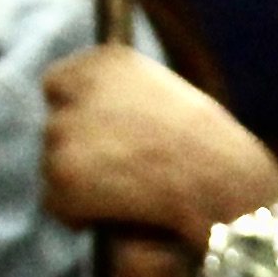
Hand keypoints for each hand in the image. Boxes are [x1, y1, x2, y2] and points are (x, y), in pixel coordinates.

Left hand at [42, 46, 277, 243]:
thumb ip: (124, 101)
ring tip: (132, 195)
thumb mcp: (167, 101)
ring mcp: (65, 129)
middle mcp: (79, 86)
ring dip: (81, 186)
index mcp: (107, 60)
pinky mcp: (62, 172)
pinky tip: (120, 213)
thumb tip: (91, 128)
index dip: (76, 115)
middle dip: (78, 153)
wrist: (224, 183)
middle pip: (53, 128)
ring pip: (53, 168)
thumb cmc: (210, 150)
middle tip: (122, 176)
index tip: (94, 139)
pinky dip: (81, 216)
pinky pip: (56, 204)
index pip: (59, 83)